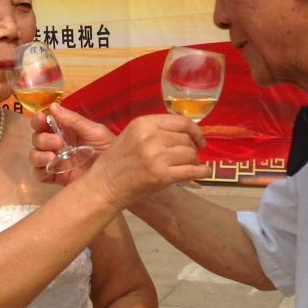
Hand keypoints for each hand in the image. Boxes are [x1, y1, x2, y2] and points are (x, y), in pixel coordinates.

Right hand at [30, 104, 114, 185]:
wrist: (117, 174)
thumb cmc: (108, 148)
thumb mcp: (95, 131)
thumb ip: (74, 120)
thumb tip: (53, 106)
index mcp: (65, 131)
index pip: (45, 122)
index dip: (39, 120)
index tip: (42, 118)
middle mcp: (57, 145)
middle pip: (37, 138)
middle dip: (42, 138)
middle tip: (58, 142)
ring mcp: (56, 162)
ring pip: (35, 155)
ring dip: (38, 154)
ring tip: (52, 156)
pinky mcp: (56, 178)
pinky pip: (39, 174)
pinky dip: (39, 171)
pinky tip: (49, 167)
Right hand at [85, 114, 209, 208]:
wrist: (104, 186)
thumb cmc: (117, 162)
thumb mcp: (132, 136)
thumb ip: (155, 130)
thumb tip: (185, 133)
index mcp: (143, 123)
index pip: (180, 121)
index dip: (194, 130)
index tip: (198, 139)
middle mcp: (150, 137)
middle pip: (186, 139)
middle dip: (193, 148)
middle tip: (191, 157)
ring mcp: (156, 156)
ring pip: (190, 154)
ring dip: (194, 160)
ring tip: (191, 166)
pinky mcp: (161, 176)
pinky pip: (191, 171)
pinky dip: (201, 171)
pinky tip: (204, 172)